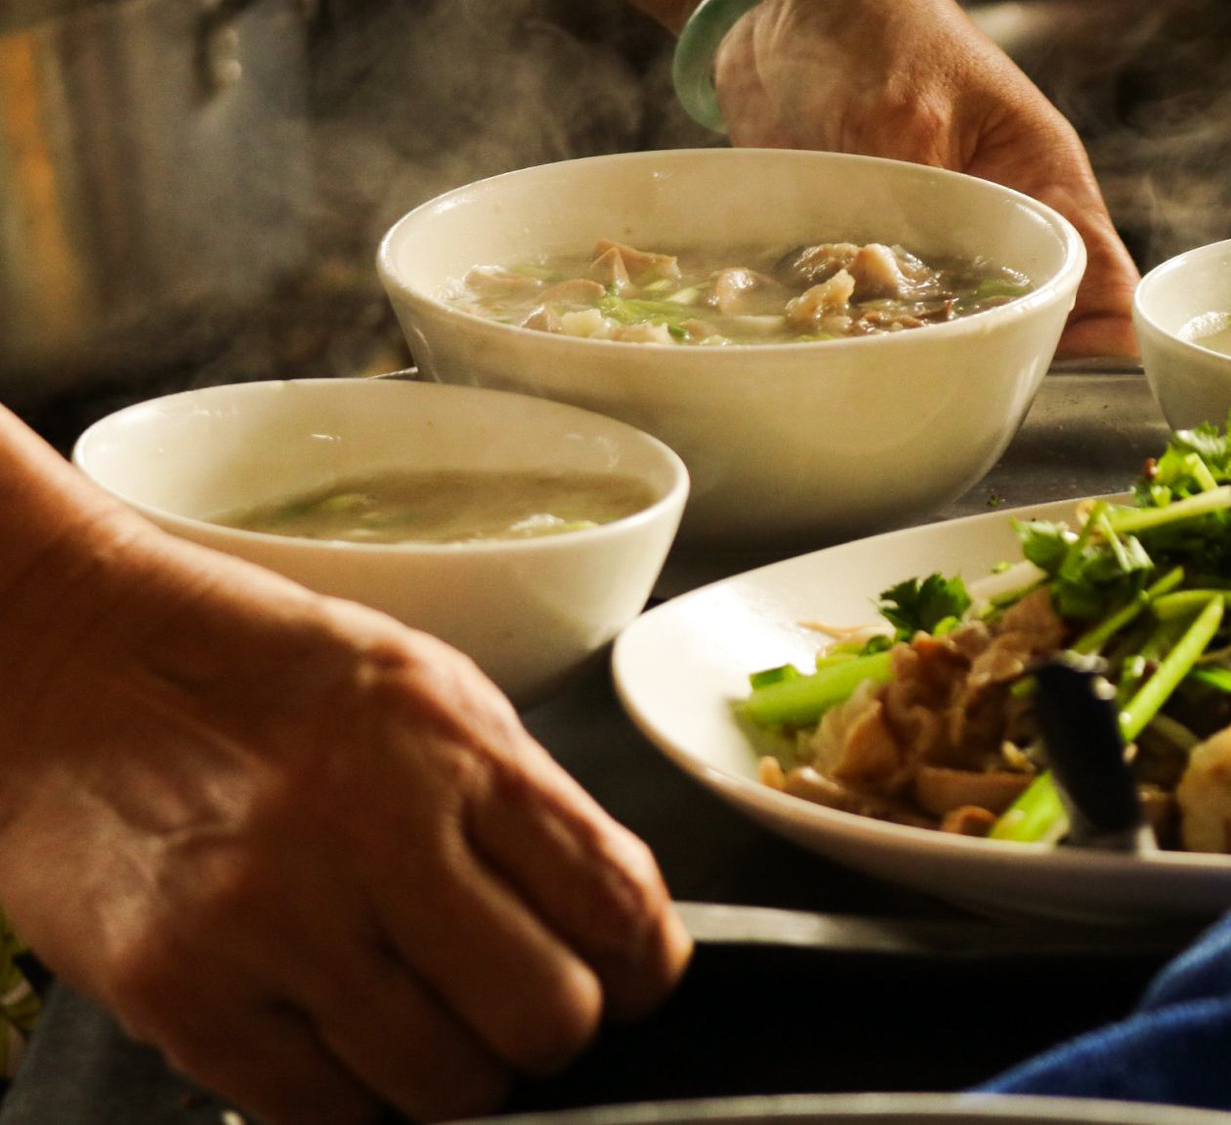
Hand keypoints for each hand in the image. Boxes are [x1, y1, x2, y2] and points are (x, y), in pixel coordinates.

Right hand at [0, 513, 689, 1124]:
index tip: (634, 979)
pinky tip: (336, 1030)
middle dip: (552, 1027)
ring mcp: (270, 924)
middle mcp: (369, 834)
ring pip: (445, 1086)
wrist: (69, 663)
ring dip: (453, 1070)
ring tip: (417, 1010)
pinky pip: (323, 1116)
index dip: (647, 968)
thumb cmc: (261, 674)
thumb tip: (616, 928)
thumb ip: (524, 805)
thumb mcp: (427, 691)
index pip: (616, 903)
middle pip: (546, 1017)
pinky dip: (352, 1096)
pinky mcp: (181, 996)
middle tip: (515, 1000)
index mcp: (452, 748)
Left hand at [714, 0, 1140, 356]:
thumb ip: (931, 193)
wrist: (779, 4)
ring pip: (954, 328)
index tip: (1063, 373)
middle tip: (957, 381)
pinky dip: (858, 334)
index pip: (1103, 278)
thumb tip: (936, 279)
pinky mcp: (871, 256)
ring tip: (888, 368)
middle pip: (1032, 318)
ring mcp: (936, 244)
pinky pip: (878, 318)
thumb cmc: (869, 27)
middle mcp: (999, 222)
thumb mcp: (908, 111)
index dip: (1097, 338)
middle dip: (1002, 356)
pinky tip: (830, 345)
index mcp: (1042, 178)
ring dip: (926, 352)